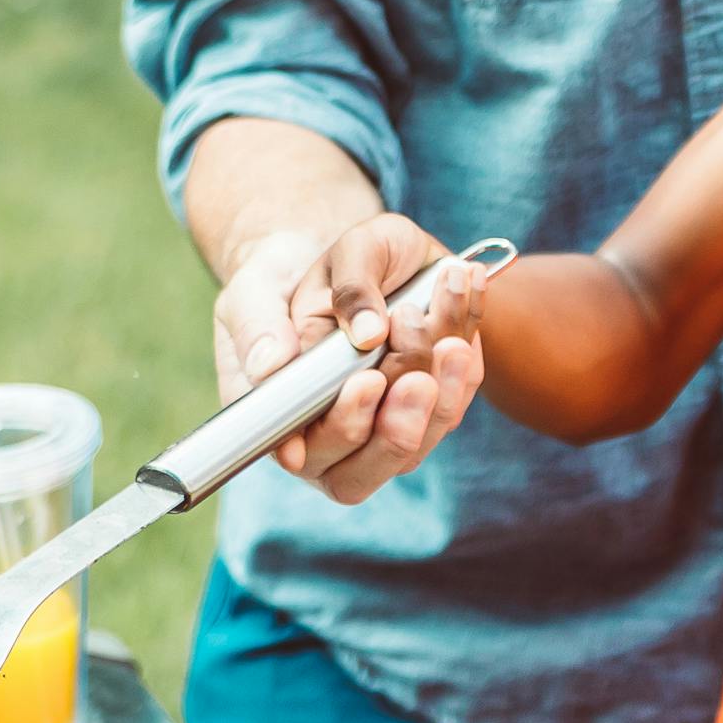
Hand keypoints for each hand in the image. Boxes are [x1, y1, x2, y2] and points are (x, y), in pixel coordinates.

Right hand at [226, 211, 486, 506]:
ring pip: (429, 427)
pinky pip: (459, 390)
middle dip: (402, 420)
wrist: (329, 262)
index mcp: (285, 424)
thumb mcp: (257, 288)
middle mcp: (339, 437)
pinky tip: (461, 288)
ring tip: (447, 319)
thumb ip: (260, 324)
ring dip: (445, 379)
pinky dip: (464, 346)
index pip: (315, 453)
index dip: (343, 429)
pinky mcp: (434, 398)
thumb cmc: (279, 281)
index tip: (365, 382)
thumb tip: (272, 362)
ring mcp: (391, 421)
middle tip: (418, 372)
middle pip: (379, 461)